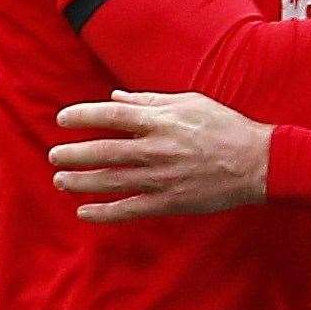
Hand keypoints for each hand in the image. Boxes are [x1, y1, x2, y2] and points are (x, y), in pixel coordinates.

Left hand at [49, 90, 272, 222]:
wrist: (257, 163)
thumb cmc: (225, 126)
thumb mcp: (190, 102)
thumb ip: (150, 101)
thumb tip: (115, 98)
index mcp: (161, 121)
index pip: (111, 116)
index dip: (83, 116)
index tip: (62, 119)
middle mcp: (156, 149)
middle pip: (103, 152)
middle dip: (73, 154)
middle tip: (54, 156)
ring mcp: (160, 179)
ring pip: (110, 182)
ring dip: (81, 181)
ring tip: (61, 180)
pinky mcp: (168, 202)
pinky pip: (127, 210)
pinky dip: (103, 212)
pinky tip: (85, 210)